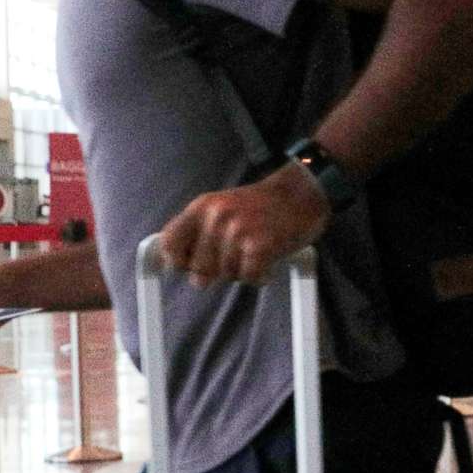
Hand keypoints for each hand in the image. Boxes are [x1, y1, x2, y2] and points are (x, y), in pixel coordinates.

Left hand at [158, 163, 331, 287]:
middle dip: (217, 272)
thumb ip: (199, 230)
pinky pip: (250, 278)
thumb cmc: (262, 206)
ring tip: (257, 251)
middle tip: (235, 257)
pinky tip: (269, 260)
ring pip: (227, 276)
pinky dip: (261, 276)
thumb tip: (174, 263)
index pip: (169, 243)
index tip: (187, 266)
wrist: (302, 193)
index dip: (176, 261)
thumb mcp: (222, 207)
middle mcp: (217, 217)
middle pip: (199, 270)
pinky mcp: (260, 246)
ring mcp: (238, 231)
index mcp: (202, 206)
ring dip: (243, 271)